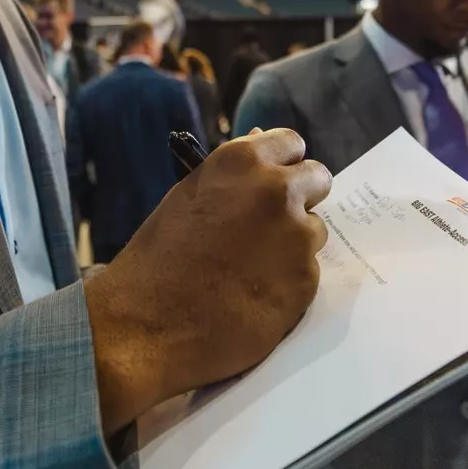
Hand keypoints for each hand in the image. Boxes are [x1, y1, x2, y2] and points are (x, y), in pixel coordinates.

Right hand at [83, 129, 331, 433]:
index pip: (291, 143)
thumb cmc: (158, 259)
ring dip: (295, 242)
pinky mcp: (307, 280)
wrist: (149, 327)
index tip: (274, 181)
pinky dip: (290, 280)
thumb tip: (260, 141)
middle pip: (318, 179)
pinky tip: (257, 295)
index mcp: (242, 161)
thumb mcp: (188, 198)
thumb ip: (232, 175)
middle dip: (302, 197)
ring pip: (315, 229)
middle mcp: (277, 190)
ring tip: (254, 268)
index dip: (283, 165)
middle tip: (271, 225)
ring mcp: (296, 236)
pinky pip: (309, 270)